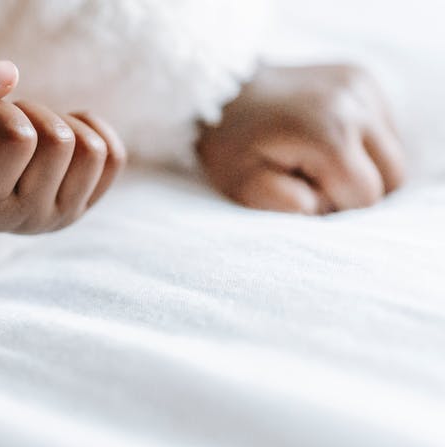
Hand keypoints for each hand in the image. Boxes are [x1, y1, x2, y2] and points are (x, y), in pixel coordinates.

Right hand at [0, 61, 125, 233]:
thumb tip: (12, 73)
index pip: (19, 137)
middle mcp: (24, 218)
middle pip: (59, 140)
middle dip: (29, 114)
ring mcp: (58, 217)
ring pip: (91, 148)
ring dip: (57, 122)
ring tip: (24, 134)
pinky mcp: (83, 206)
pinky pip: (112, 156)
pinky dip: (86, 132)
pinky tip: (52, 139)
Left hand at [197, 64, 405, 214]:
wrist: (216, 90)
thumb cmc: (228, 145)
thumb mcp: (244, 186)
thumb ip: (289, 205)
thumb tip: (324, 208)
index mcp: (330, 133)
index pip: (367, 197)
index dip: (335, 205)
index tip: (301, 190)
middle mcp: (354, 103)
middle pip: (392, 175)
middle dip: (358, 189)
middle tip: (312, 179)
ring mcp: (361, 85)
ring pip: (393, 152)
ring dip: (364, 165)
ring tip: (317, 158)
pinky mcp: (361, 76)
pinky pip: (384, 126)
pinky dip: (363, 142)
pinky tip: (327, 138)